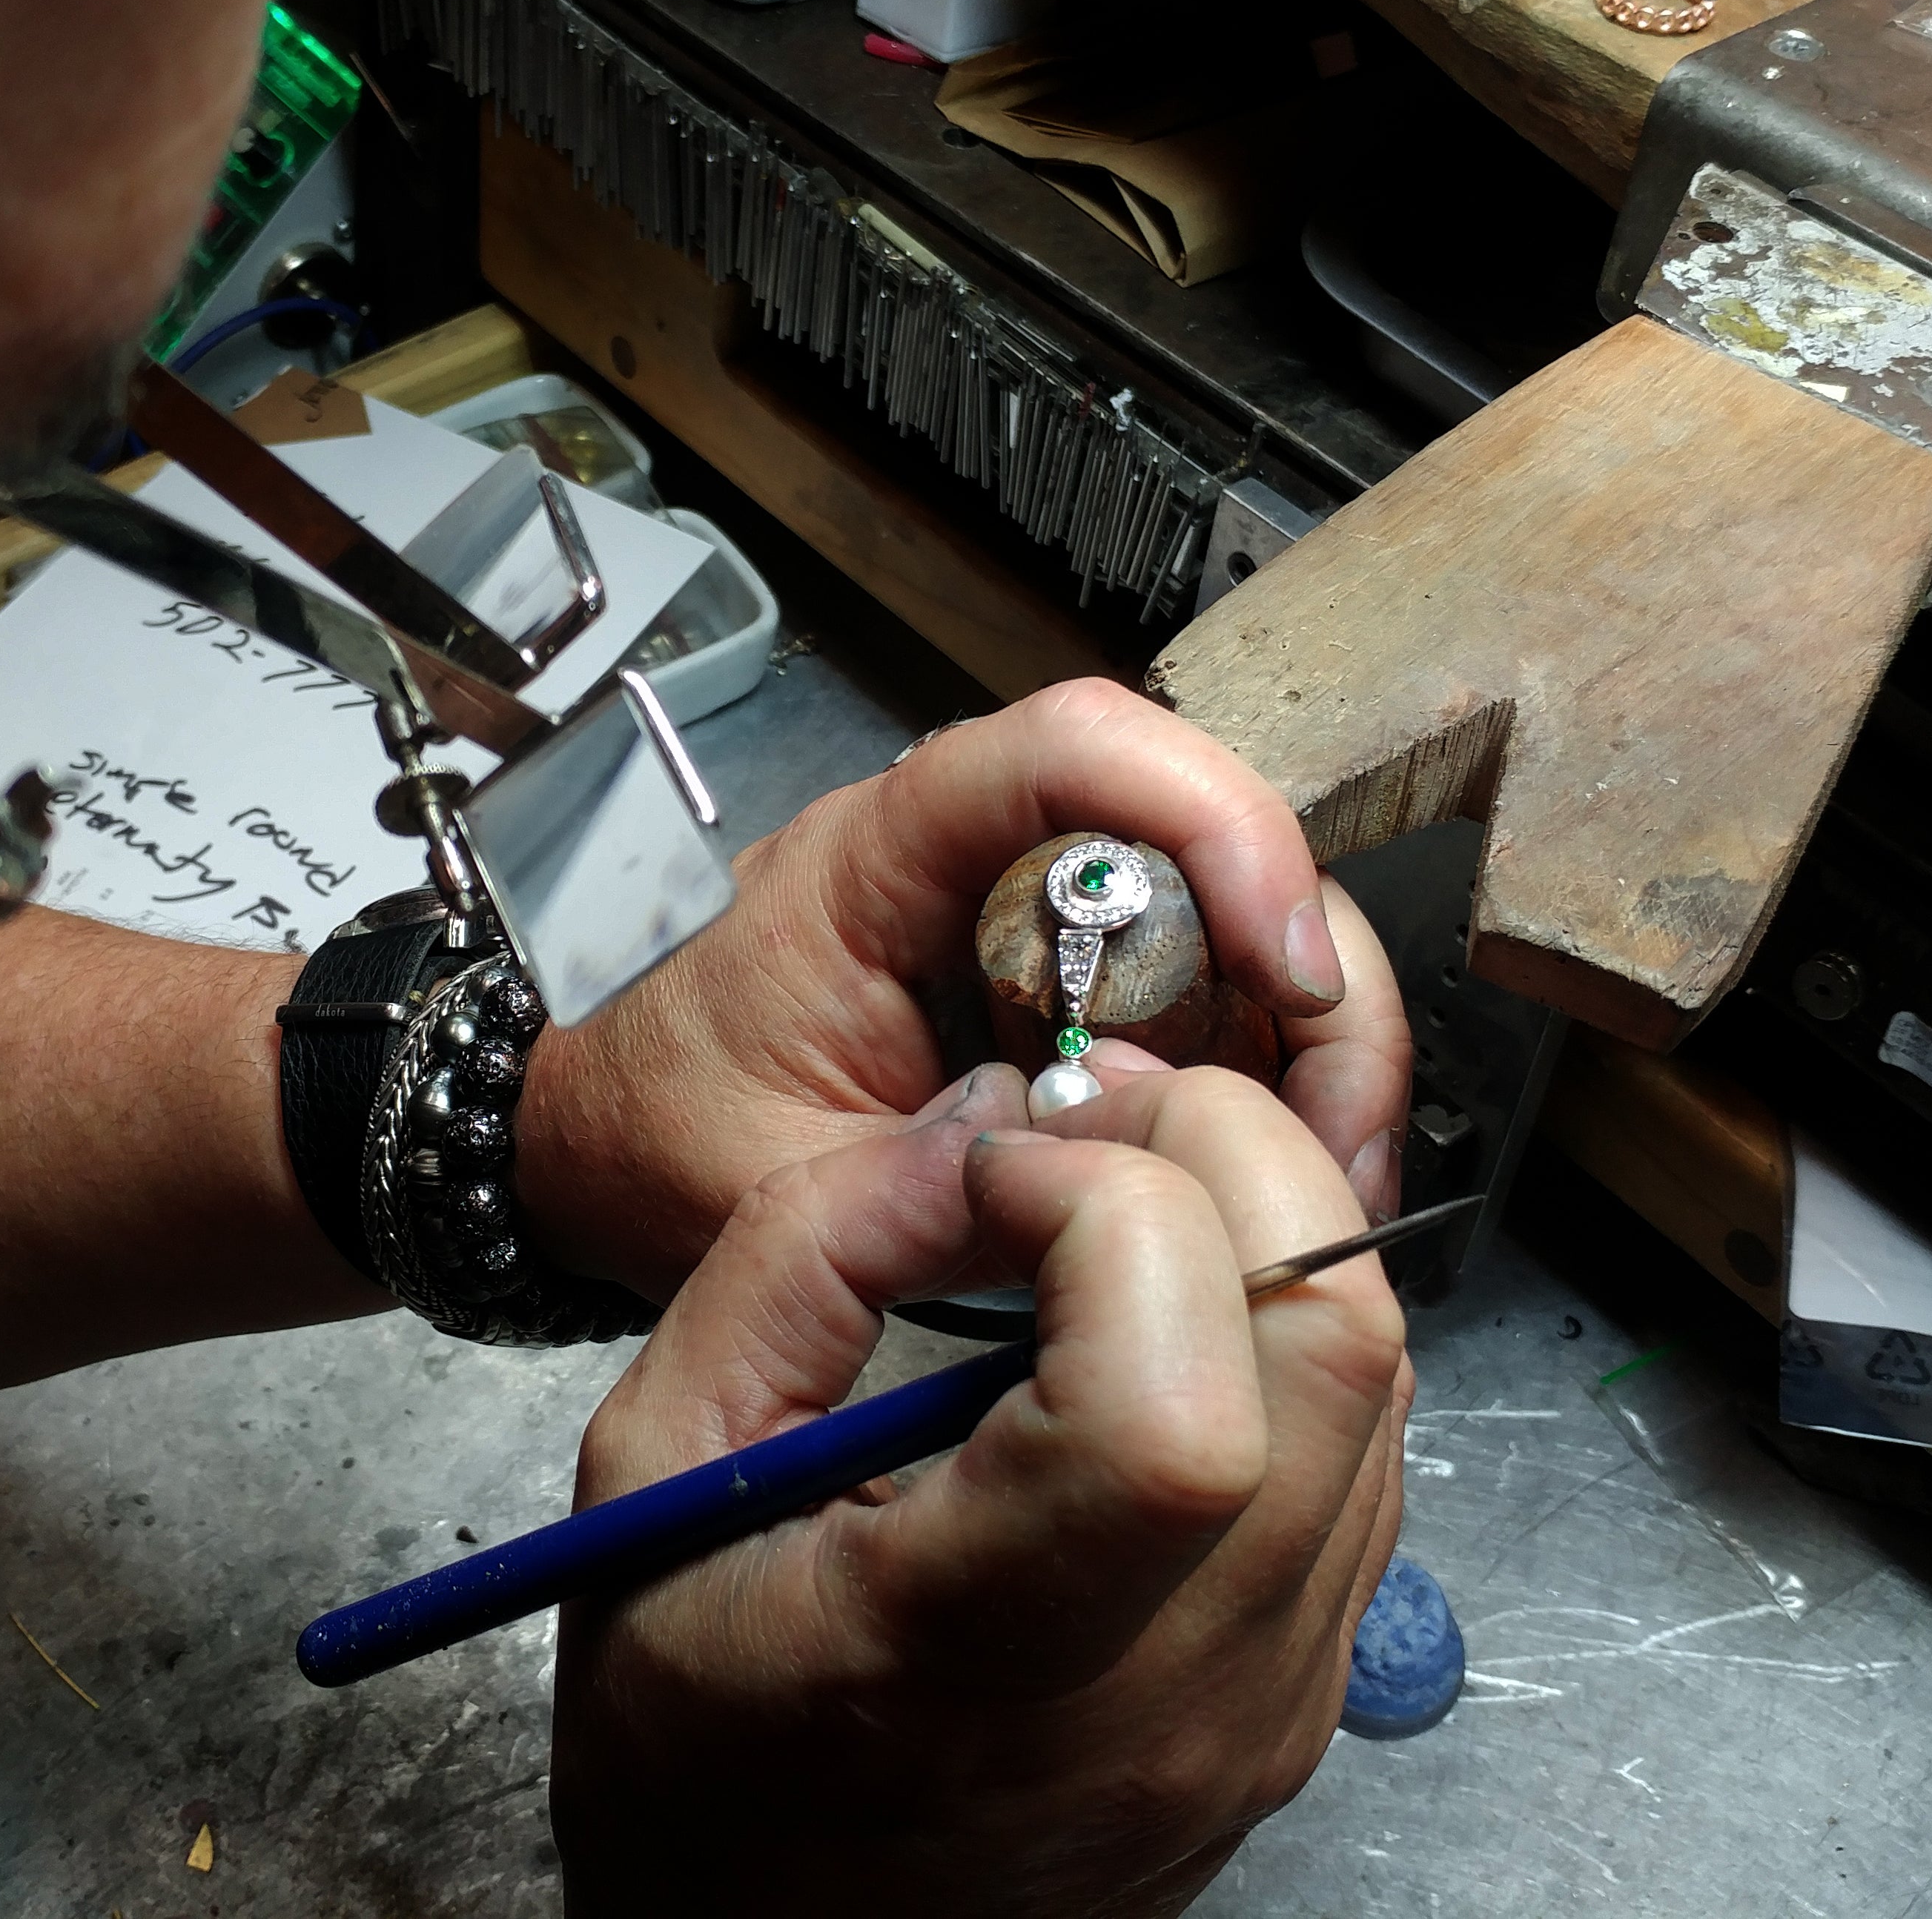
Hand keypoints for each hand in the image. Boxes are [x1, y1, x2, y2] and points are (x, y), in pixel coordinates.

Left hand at [520, 679, 1412, 1297]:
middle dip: (1306, 964)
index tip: (1283, 959)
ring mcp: (1037, 924)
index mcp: (885, 857)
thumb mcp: (772, 1182)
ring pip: (1229, 921)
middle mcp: (983, 861)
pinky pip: (1206, 1002)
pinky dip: (1267, 1081)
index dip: (1210, 817)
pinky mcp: (1067, 992)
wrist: (591, 1130)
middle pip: (1203, 836)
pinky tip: (1274, 1176)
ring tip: (1322, 1175)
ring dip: (1309, 1037)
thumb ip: (931, 1179)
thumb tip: (1113, 1184)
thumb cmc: (652, 1120)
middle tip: (1339, 1122)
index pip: (1072, 746)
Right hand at [549, 1061, 1408, 1918]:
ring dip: (1258, 1222)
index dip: (1104, 1214)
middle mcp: (1180, 1694)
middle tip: (1082, 1132)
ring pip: (1378, 1373)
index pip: (1175, 1415)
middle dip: (1221, 1153)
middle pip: (1334, 1343)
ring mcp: (1272, 1700)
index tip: (988, 1181)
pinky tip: (1151, 1315)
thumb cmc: (698, 1736)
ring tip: (1107, 1209)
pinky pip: (1362, 1443)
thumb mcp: (656, 1462)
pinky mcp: (1305, 1690)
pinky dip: (1276, 1319)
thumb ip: (808, 1252)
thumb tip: (995, 1128)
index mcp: (982, 1659)